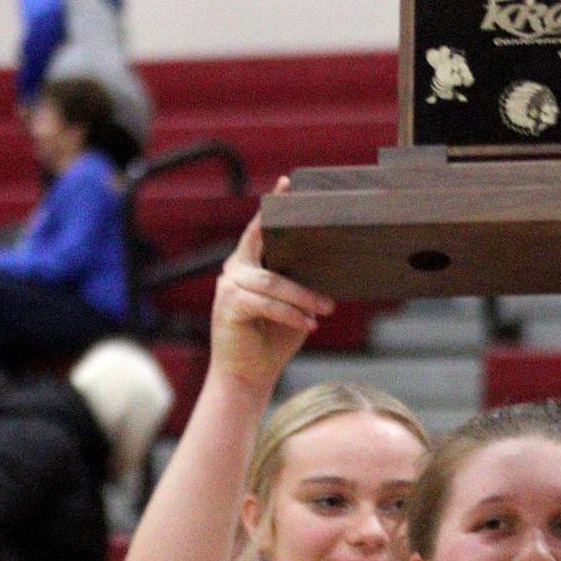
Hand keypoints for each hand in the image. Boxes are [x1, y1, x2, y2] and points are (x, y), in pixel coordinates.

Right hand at [209, 177, 333, 393]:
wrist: (247, 377)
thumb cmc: (272, 341)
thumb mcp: (293, 306)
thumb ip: (300, 283)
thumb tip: (331, 267)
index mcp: (248, 264)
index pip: (261, 230)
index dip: (273, 206)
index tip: (287, 182)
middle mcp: (235, 270)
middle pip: (270, 252)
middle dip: (300, 257)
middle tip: (326, 257)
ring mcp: (229, 287)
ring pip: (274, 283)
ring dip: (304, 297)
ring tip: (327, 310)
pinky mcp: (229, 306)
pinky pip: (267, 304)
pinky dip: (291, 315)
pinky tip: (309, 325)